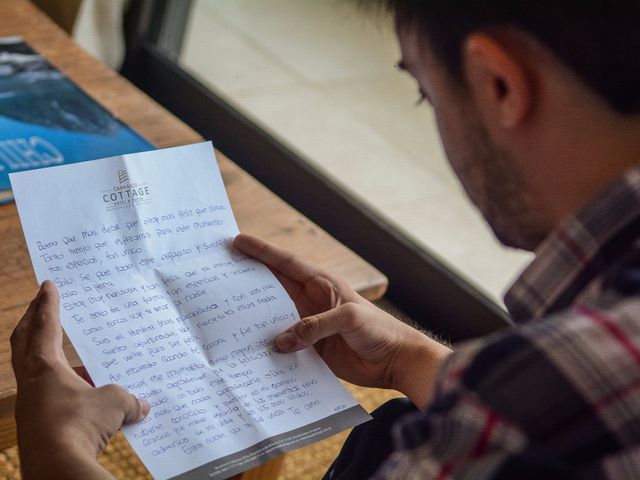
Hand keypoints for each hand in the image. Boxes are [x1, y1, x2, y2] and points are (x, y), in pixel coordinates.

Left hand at [11, 280, 149, 479]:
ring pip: (35, 371)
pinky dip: (63, 389)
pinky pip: (48, 398)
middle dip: (33, 321)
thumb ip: (127, 398)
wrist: (56, 469)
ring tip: (74, 357)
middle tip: (42, 305)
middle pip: (24, 342)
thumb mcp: (112, 404)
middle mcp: (31, 383)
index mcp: (44, 367)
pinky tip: (84, 398)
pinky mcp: (37, 426)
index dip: (48, 304)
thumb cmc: (79, 427)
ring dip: (50, 358)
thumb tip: (142, 406)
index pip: (45, 326)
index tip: (49, 285)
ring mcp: (30, 405)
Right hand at [233, 234, 451, 407]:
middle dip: (248, 280)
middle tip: (219, 275)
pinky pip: (283, 345)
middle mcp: (310, 302)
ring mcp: (308, 325)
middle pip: (273, 287)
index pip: (285, 263)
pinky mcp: (309, 349)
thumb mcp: (349, 319)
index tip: (237, 241)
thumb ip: (315, 326)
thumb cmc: (379, 330)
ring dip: (254, 316)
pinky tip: (250, 350)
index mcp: (321, 284)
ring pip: (273, 316)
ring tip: (224, 315)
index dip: (261, 252)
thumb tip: (280, 342)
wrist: (395, 360)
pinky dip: (268, 346)